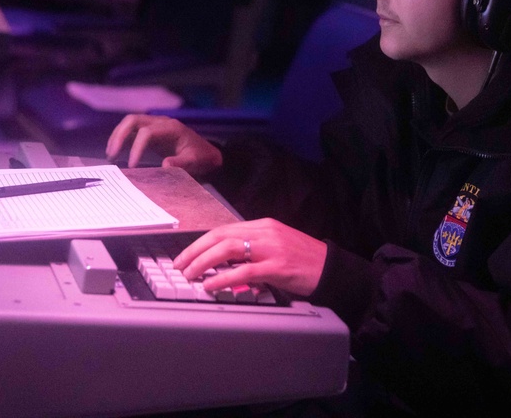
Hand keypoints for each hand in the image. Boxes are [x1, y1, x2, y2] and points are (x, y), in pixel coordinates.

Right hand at [105, 114, 222, 176]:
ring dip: (117, 136)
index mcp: (171, 128)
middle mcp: (160, 122)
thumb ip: (181, 163)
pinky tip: (115, 153)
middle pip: (133, 120)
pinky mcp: (150, 132)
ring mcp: (154, 126)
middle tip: (111, 154)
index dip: (137, 148)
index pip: (147, 132)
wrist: (206, 153)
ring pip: (129, 123)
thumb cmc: (201, 157)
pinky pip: (132, 131)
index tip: (131, 166)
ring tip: (110, 155)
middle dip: (119, 135)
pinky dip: (121, 140)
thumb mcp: (195, 162)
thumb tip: (164, 165)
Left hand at [173, 218, 327, 297]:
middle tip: (180, 265)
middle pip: (220, 235)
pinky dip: (223, 277)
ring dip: (203, 262)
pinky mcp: (277, 266)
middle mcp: (264, 232)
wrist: (331, 268)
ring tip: (190, 275)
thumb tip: (224, 264)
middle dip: (195, 250)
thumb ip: (251, 251)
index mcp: (262, 225)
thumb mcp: (275, 247)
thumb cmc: (303, 260)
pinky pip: (243, 271)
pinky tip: (211, 285)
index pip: (223, 229)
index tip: (185, 255)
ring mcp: (271, 248)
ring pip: (228, 248)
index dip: (200, 242)